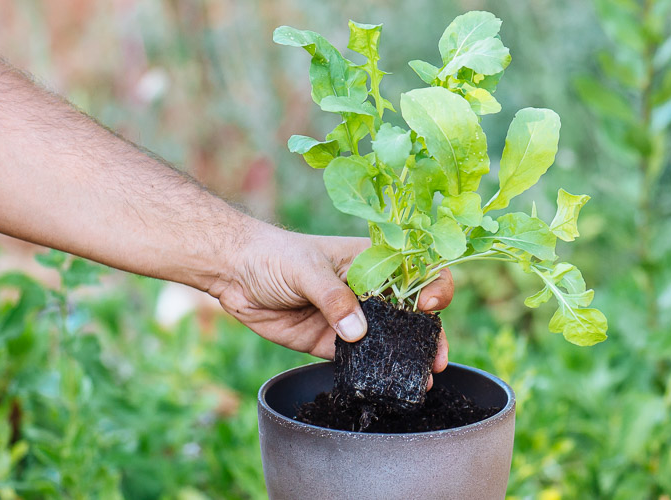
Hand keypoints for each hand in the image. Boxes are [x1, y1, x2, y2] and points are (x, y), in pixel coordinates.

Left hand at [209, 225, 452, 377]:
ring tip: (421, 380)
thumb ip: (333, 298)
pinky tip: (386, 386)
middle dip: (429, 335)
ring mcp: (350, 319)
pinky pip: (357, 361)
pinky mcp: (329, 342)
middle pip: (410, 313)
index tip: (428, 306)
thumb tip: (357, 332)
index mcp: (371, 261)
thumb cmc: (274, 255)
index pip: (416, 271)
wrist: (234, 273)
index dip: (432, 287)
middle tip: (436, 358)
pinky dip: (373, 374)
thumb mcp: (306, 268)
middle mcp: (368, 291)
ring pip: (388, 341)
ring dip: (406, 359)